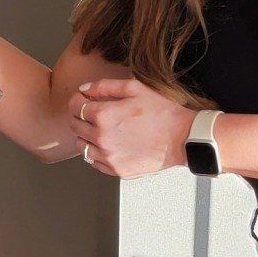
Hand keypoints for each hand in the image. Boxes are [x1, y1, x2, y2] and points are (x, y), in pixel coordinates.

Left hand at [73, 77, 193, 178]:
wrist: (183, 138)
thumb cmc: (162, 112)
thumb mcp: (135, 88)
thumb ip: (105, 86)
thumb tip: (85, 89)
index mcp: (104, 116)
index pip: (75, 107)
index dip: (77, 99)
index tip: (83, 98)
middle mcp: (101, 138)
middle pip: (75, 126)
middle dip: (80, 116)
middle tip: (93, 112)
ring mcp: (109, 157)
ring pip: (82, 146)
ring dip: (87, 136)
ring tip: (103, 129)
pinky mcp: (117, 170)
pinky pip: (95, 162)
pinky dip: (98, 153)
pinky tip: (111, 144)